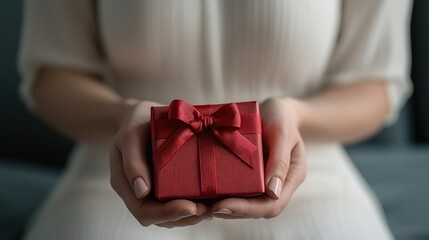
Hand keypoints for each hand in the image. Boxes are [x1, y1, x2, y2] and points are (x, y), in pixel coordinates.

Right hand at [109, 100, 209, 227]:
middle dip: (187, 216)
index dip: (167, 214)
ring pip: (176, 213)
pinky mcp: (172, 184)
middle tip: (210, 209)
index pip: (144, 211)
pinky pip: (184, 198)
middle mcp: (142, 192)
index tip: (190, 207)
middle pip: (163, 218)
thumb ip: (132, 161)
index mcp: (126, 184)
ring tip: (216, 206)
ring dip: (196, 213)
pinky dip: (199, 201)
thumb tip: (142, 191)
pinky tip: (215, 196)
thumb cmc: (136, 121)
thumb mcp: (130, 134)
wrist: (147, 114)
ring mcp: (158, 190)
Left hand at [211, 98, 306, 218]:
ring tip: (203, 205)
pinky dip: (224, 194)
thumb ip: (280, 160)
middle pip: (257, 209)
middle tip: (207, 208)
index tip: (222, 206)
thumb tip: (272, 192)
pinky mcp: (251, 176)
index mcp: (291, 177)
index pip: (272, 205)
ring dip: (226, 207)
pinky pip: (239, 190)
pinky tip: (206, 193)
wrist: (274, 108)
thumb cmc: (281, 117)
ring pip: (247, 204)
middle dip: (233, 211)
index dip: (247, 209)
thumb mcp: (282, 132)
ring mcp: (263, 181)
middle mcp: (277, 184)